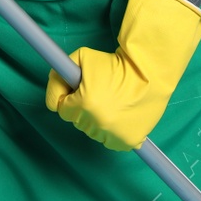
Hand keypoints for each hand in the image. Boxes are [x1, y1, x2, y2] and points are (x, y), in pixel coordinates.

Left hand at [45, 0, 200, 150]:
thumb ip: (59, 74)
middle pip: (77, 120)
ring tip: (111, 101)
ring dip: (96, 119)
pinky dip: (111, 130)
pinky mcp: (128, 142)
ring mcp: (113, 135)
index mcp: (84, 104)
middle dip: (82, 107)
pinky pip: (110, 140)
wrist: (149, 74)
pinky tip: (119, 114)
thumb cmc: (114, 64)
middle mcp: (97, 123)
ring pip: (93, 131)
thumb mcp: (81, 58)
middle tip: (97, 93)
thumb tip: (51, 96)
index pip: (61, 109)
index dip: (67, 98)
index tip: (76, 90)